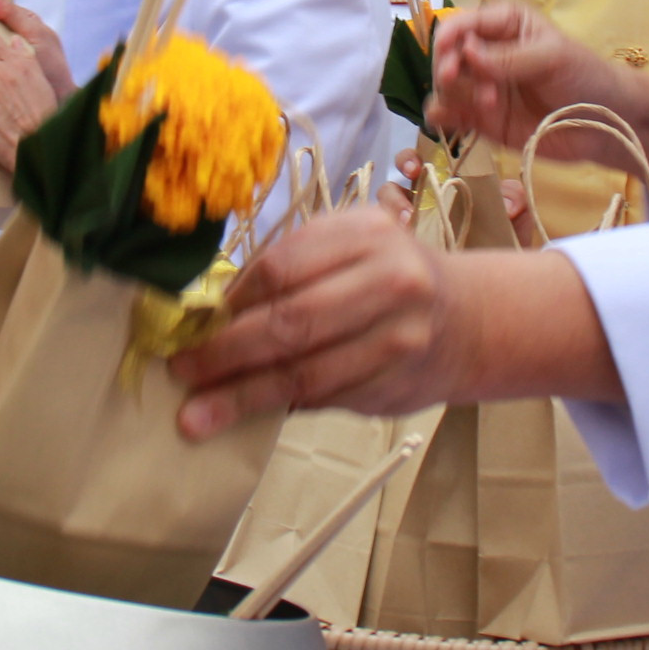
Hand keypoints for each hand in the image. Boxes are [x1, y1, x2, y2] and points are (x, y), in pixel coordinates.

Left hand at [172, 207, 499, 437]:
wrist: (467, 320)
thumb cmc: (386, 278)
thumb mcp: (347, 249)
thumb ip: (290, 269)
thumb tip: (209, 311)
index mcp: (365, 234)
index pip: (280, 267)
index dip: (229, 299)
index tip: (189, 322)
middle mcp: (390, 281)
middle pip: (290, 322)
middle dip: (226, 352)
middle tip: (181, 370)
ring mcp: (398, 337)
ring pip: (305, 373)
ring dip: (242, 397)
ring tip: (196, 414)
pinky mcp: (397, 384)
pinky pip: (325, 400)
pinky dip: (281, 408)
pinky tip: (248, 415)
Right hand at [427, 1, 648, 165]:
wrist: (604, 123)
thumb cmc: (585, 76)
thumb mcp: (552, 58)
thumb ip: (510, 57)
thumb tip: (468, 53)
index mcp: (504, 23)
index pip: (465, 22)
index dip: (451, 35)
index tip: (448, 52)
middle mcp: (487, 51)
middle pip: (448, 54)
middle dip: (449, 66)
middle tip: (457, 79)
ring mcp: (482, 85)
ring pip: (445, 84)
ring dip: (454, 92)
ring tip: (488, 104)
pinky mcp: (481, 117)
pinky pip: (449, 113)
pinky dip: (440, 114)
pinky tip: (446, 119)